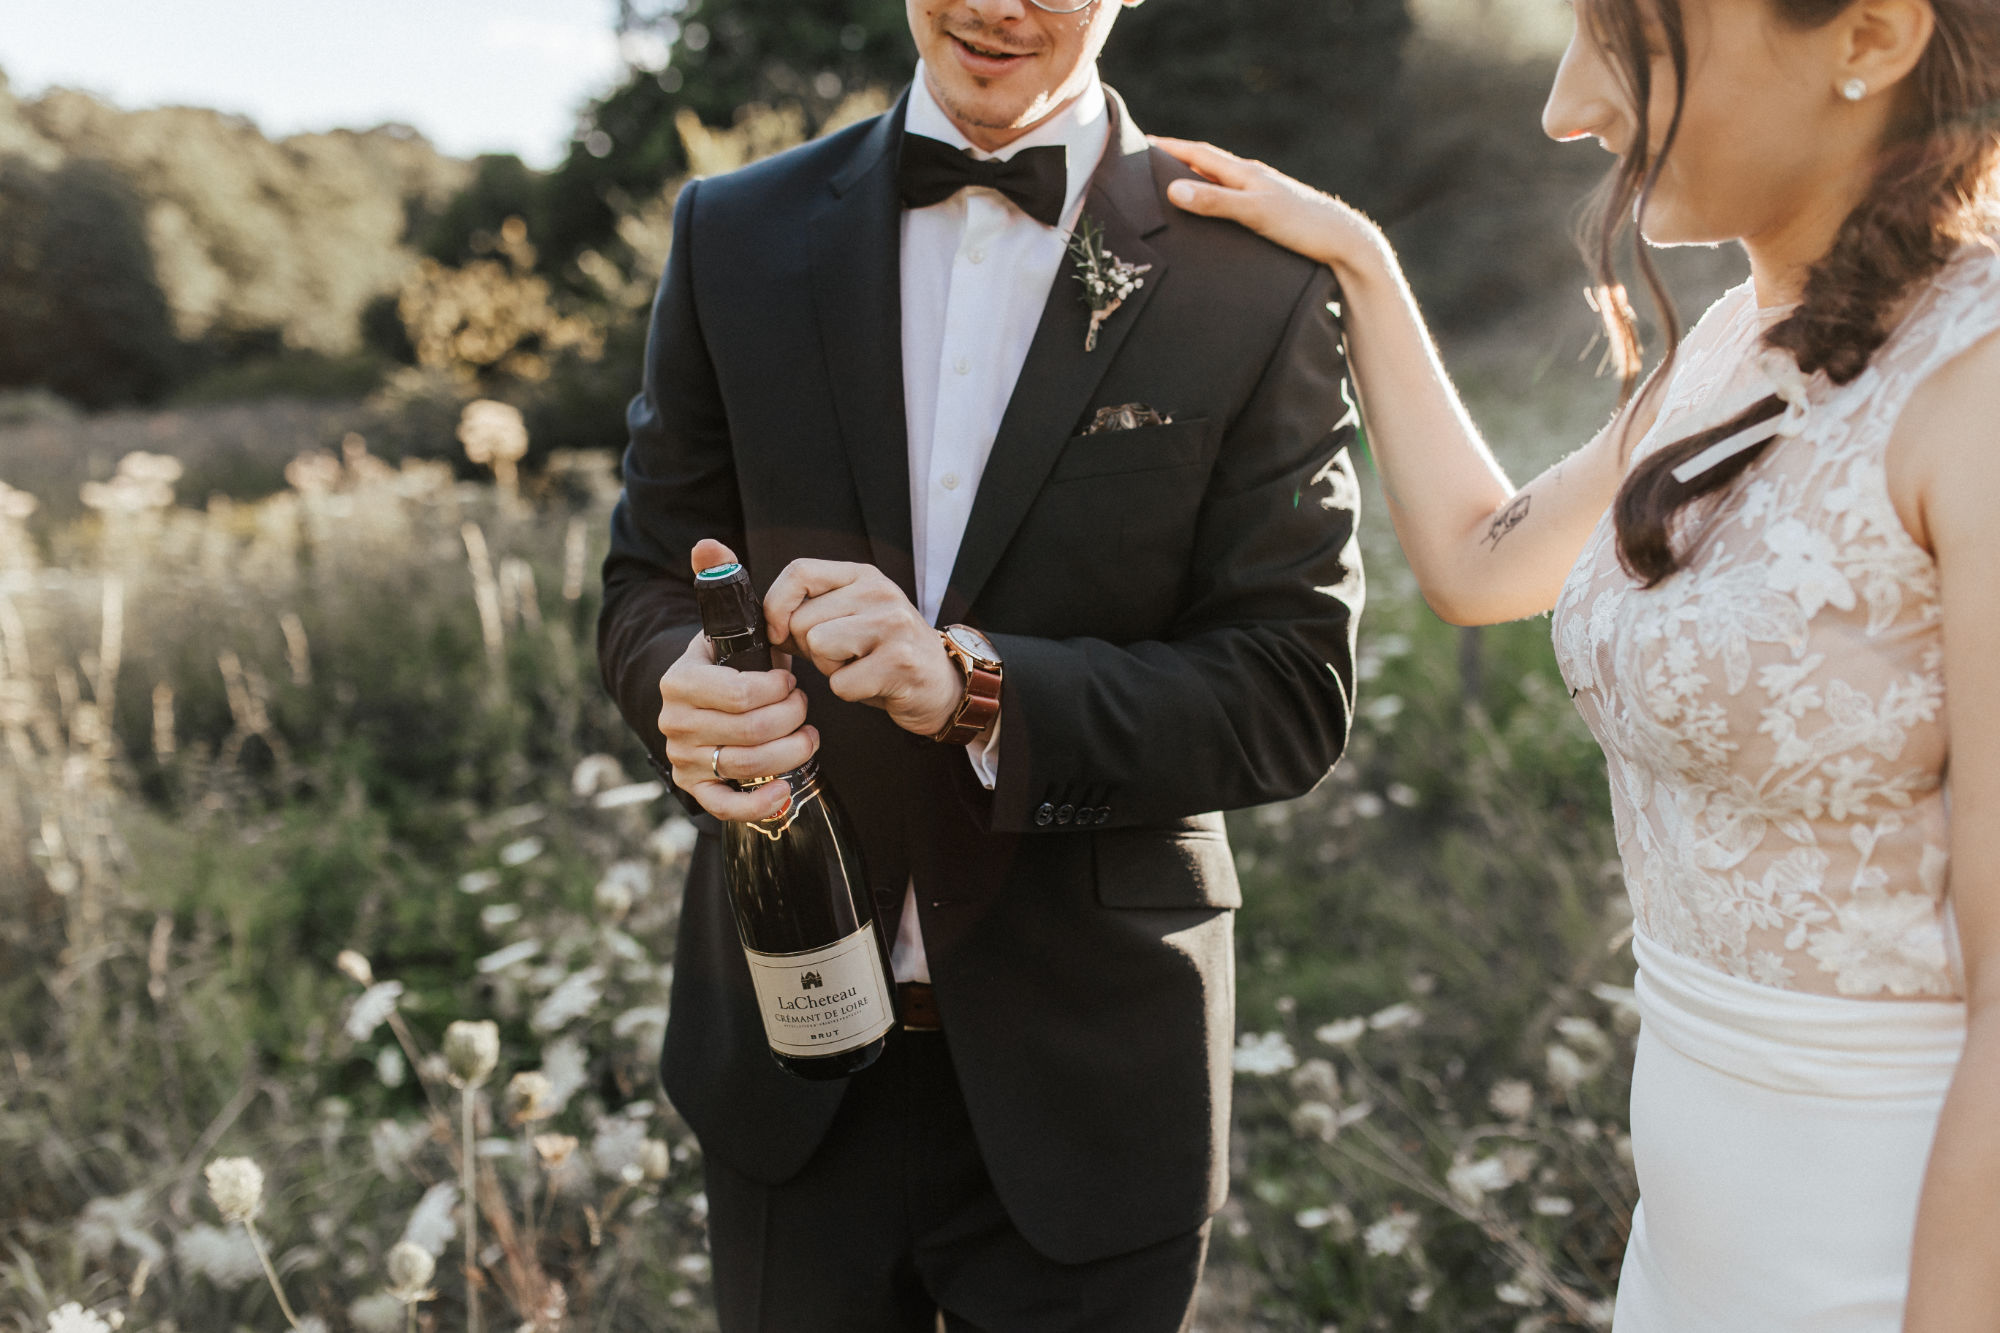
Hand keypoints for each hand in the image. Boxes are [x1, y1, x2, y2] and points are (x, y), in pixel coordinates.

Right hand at [656, 539, 817, 821]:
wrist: (706, 705)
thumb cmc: (729, 664)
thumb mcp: (727, 625)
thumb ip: (719, 581)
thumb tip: (708, 542)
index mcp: (680, 679)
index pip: (739, 692)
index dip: (777, 690)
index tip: (791, 678)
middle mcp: (674, 722)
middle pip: (750, 731)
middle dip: (790, 717)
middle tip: (804, 706)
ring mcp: (684, 758)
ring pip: (748, 766)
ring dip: (790, 752)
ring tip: (807, 736)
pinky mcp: (696, 789)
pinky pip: (728, 806)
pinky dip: (761, 803)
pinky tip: (786, 791)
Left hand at [763, 559, 962, 738]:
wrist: (942, 684)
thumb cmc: (886, 654)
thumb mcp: (851, 619)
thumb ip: (809, 614)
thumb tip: (764, 624)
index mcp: (862, 576)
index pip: (799, 571)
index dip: (775, 604)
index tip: (777, 632)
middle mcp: (879, 593)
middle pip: (802, 619)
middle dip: (810, 649)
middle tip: (843, 657)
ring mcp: (893, 625)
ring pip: (818, 646)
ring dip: (829, 670)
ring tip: (858, 668)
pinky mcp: (899, 663)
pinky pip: (840, 683)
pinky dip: (849, 692)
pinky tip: (874, 685)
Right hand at [1152, 137, 1392, 282]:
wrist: (1345, 242)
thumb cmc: (1302, 225)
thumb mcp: (1254, 213)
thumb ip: (1215, 202)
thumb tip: (1174, 189)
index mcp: (1245, 172)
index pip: (1199, 152)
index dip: (1170, 146)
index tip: (1142, 142)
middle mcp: (1253, 178)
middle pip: (1208, 163)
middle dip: (1178, 160)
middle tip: (1149, 162)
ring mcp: (1264, 193)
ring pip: (1221, 181)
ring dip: (1196, 179)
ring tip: (1172, 185)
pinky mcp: (1272, 211)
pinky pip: (1233, 198)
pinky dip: (1214, 198)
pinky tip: (1213, 211)